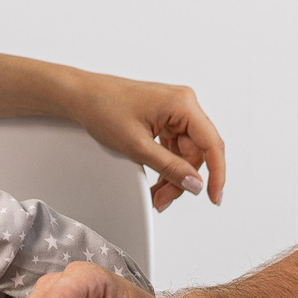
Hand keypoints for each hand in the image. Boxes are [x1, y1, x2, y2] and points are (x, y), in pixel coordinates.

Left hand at [61, 73, 226, 211]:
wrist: (81, 97)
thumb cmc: (104, 109)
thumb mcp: (137, 146)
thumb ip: (169, 167)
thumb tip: (195, 184)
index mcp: (183, 104)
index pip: (212, 144)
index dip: (217, 174)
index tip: (213, 197)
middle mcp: (184, 104)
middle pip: (197, 152)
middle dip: (183, 179)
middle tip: (164, 200)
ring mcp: (175, 110)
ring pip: (185, 153)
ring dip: (173, 175)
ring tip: (156, 194)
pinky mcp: (165, 117)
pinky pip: (174, 147)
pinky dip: (166, 165)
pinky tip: (156, 180)